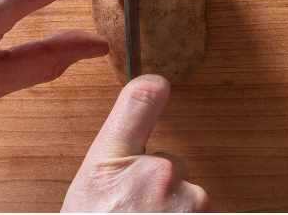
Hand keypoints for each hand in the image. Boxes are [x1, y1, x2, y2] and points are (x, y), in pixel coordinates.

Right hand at [63, 75, 208, 211]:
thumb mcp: (84, 198)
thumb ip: (109, 169)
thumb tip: (123, 156)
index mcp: (110, 169)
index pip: (138, 102)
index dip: (151, 90)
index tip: (158, 85)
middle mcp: (154, 175)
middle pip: (168, 163)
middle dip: (157, 184)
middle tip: (131, 210)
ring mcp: (184, 196)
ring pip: (184, 192)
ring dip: (171, 207)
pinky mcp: (203, 210)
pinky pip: (198, 209)